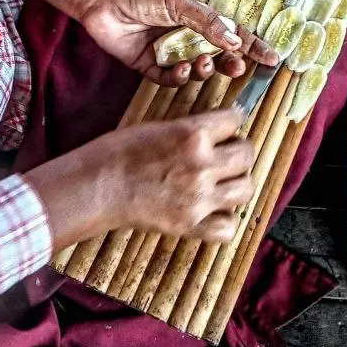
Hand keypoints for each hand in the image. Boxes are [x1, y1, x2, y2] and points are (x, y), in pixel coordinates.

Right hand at [29, 108, 256, 244]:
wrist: (99, 186)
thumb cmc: (121, 151)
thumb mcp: (161, 126)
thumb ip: (194, 130)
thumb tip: (219, 129)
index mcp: (194, 134)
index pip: (235, 119)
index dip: (232, 121)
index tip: (228, 126)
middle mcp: (203, 165)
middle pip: (247, 153)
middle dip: (240, 150)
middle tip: (228, 153)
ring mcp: (200, 197)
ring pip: (246, 188)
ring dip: (239, 182)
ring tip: (225, 181)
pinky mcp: (191, 224)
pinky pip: (228, 226)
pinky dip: (225, 219)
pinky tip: (215, 210)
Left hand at [78, 0, 278, 85]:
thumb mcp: (179, 2)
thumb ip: (207, 22)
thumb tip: (236, 41)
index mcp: (198, 18)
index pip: (232, 34)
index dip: (253, 47)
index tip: (273, 59)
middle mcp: (186, 36)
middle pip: (218, 57)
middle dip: (230, 64)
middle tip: (236, 68)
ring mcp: (168, 52)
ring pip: (196, 71)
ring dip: (203, 70)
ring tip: (202, 62)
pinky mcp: (148, 65)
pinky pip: (169, 80)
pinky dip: (177, 78)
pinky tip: (178, 69)